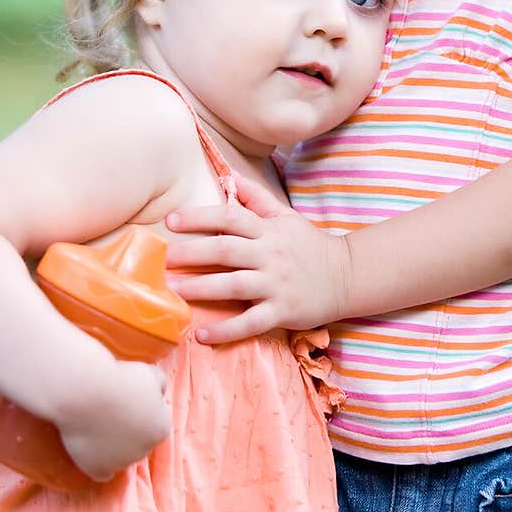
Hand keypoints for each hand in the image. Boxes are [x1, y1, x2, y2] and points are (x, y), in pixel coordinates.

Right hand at [58, 355, 170, 482]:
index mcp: (161, 429)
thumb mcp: (149, 373)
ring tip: (94, 423)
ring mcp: (122, 463)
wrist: (86, 392)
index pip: (153, 424)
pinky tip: (90, 448)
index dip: (138, 411)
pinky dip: (97, 462)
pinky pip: (102, 471)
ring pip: (119, 456)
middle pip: (136, 442)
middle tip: (107, 410)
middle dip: (126, 430)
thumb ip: (160, 384)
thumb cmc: (119, 378)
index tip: (122, 400)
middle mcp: (145, 451)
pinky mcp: (99, 469)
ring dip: (110, 445)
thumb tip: (159, 393)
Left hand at [164, 174, 351, 344]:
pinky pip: (250, 323)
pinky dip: (226, 330)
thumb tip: (230, 176)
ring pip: (234, 285)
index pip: (231, 217)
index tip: (171, 221)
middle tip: (164, 257)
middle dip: (192, 252)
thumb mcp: (286, 216)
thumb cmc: (309, 246)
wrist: (346, 276)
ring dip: (201, 288)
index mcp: (268, 230)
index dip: (200, 217)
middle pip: (226, 250)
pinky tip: (202, 334)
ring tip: (173, 290)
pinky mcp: (282, 311)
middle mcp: (270, 255)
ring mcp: (276, 284)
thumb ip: (257, 198)